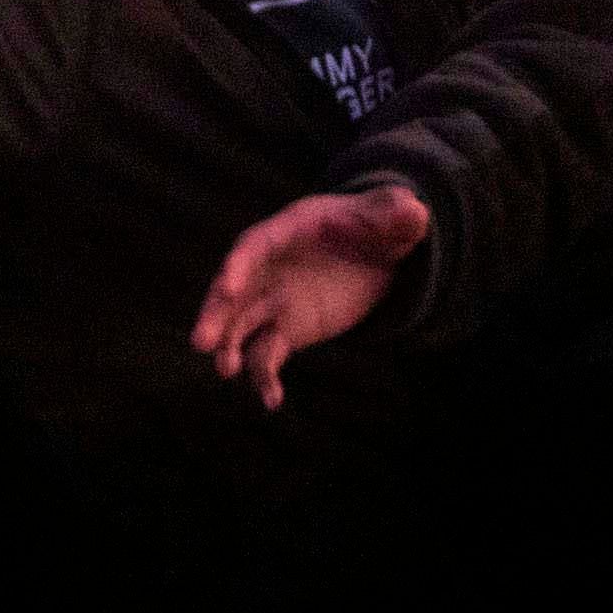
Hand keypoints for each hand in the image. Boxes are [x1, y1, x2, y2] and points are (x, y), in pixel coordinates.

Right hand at [191, 183, 431, 410]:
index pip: (255, 245)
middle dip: (216, 313)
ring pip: (242, 325)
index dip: (240, 264)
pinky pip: (268, 354)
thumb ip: (397, 212)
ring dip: (230, 346)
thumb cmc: (379, 225)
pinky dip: (265, 376)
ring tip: (225, 369)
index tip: (227, 286)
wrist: (381, 256)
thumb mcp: (394, 214)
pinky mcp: (287, 329)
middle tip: (200, 341)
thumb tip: (412, 212)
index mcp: (290, 229)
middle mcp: (271, 266)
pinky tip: (272, 400)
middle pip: (234, 289)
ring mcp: (275, 299)